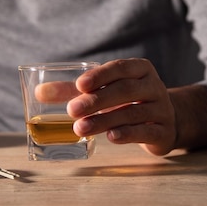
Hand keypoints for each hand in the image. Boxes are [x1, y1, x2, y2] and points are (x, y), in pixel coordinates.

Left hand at [36, 59, 175, 155]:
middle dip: (97, 100)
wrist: (167, 121)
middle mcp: (154, 86)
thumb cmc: (128, 102)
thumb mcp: (106, 91)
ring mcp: (162, 110)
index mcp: (141, 70)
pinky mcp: (164, 132)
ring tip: (80, 128)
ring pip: (133, 113)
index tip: (79, 85)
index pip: (121, 68)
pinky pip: (146, 131)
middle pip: (125, 91)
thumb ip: (74, 91)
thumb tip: (39, 92)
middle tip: (72, 111)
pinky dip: (127, 134)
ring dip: (104, 120)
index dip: (101, 76)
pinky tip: (110, 137)